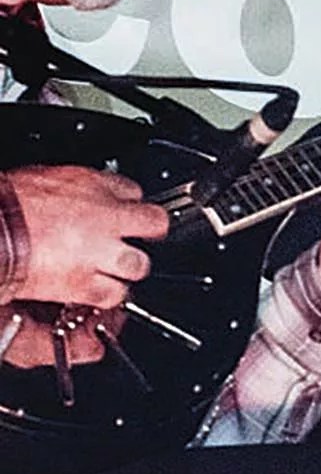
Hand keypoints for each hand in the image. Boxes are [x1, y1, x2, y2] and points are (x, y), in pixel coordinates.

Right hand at [4, 165, 167, 306]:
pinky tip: (97, 289)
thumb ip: (71, 189)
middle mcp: (103, 218)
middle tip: (131, 241)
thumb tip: (75, 194)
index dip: (128, 203)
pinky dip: (107, 294)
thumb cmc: (4, 204)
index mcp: (90, 185)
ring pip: (138, 264)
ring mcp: (98, 252)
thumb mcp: (41, 179)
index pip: (133, 190)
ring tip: (114, 268)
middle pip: (153, 224)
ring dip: (128, 267)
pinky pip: (113, 294)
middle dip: (144, 235)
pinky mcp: (84, 283)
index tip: (124, 210)